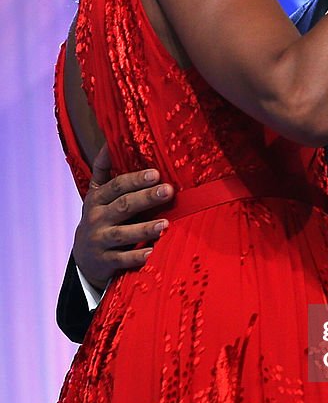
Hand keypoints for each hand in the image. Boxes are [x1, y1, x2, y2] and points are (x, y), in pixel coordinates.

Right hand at [73, 144, 173, 289]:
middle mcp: (97, 218)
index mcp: (97, 199)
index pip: (117, 186)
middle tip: (168, 191)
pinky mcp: (105, 261)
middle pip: (123, 206)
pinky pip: (122, 259)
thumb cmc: (99, 218)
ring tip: (165, 224)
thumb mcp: (96, 194)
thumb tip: (108, 141)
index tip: (156, 173)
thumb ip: (103, 169)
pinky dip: (136, 256)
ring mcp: (100, 240)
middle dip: (146, 198)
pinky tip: (151, 252)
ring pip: (122, 234)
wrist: (85, 257)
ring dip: (144, 228)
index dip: (135, 179)